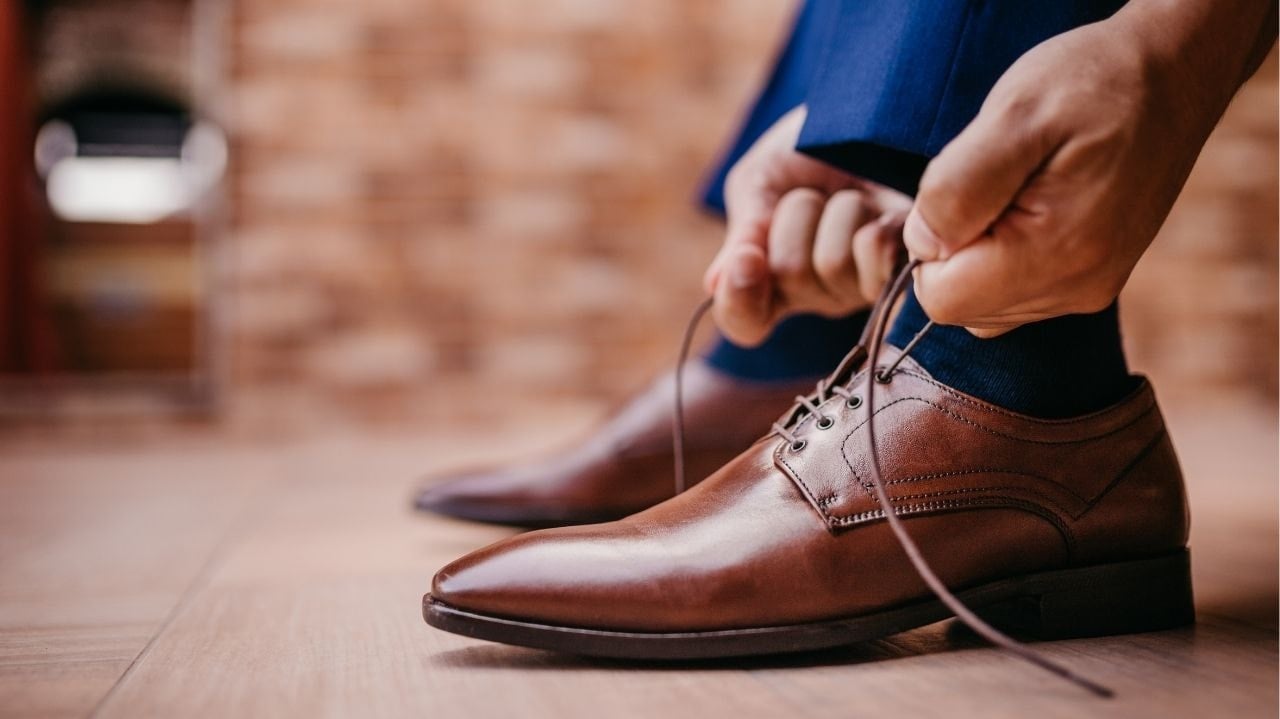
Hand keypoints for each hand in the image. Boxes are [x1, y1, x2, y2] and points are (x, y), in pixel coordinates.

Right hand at [705, 106, 912, 346]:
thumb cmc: (806, 151)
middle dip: (795, 215)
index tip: (747, 256)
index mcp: (766, 280)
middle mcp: (812, 293)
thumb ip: (743, 231)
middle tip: (810, 193)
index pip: (744, 321)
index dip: (740, 296)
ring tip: (848, 194)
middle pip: (789, 275)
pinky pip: (879, 258)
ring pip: (833, 263)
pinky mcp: (902, 268)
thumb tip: (716, 285)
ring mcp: (858, 285)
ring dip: (838, 210)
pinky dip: (877, 221)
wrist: (867, 114)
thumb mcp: (759, 181)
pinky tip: (881, 207)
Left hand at [903, 2, 1273, 336]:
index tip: (965, 189)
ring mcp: (1088, 290)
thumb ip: (957, 189)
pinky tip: (1032, 205)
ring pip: (986, 305)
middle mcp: (1076, 288)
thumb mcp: (1013, 115)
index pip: (941, 299)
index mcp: (1054, 254)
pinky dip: (1006, 255)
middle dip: (956, 250)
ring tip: (1018, 188)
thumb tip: (922, 245)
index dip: (931, 245)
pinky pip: (1016, 293)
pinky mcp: (1093, 282)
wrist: (1173, 76)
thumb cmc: (1092, 84)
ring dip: (980, 251)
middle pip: (963, 307)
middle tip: (995, 183)